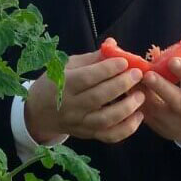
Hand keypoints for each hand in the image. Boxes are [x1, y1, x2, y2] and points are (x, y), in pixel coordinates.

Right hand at [24, 49, 144, 143]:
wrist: (39, 112)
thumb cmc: (56, 82)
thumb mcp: (68, 66)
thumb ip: (92, 58)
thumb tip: (114, 44)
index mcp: (64, 84)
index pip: (87, 77)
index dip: (107, 69)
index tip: (125, 62)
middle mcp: (71, 106)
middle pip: (98, 97)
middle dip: (121, 85)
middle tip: (138, 74)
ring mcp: (79, 123)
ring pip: (105, 120)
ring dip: (127, 108)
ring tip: (141, 95)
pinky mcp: (88, 135)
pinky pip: (109, 136)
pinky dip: (126, 129)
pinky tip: (138, 116)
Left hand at [139, 33, 180, 143]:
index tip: (172, 60)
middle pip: (178, 101)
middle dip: (162, 87)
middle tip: (147, 74)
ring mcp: (177, 124)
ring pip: (159, 111)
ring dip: (144, 95)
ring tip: (131, 80)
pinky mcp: (162, 129)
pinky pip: (148, 117)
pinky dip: (137, 103)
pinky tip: (128, 89)